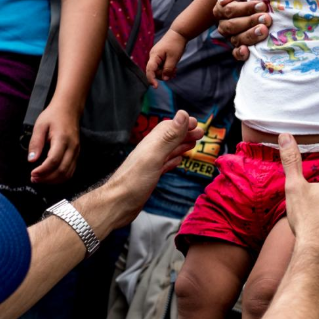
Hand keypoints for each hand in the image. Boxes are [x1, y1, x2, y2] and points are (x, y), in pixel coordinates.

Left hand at [28, 102, 80, 183]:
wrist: (69, 110)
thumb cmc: (53, 116)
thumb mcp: (40, 126)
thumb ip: (35, 143)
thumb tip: (31, 160)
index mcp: (62, 140)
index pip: (54, 161)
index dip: (43, 171)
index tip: (32, 174)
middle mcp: (72, 148)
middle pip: (62, 170)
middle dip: (47, 178)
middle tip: (33, 179)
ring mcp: (76, 152)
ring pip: (68, 173)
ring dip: (54, 180)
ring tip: (40, 179)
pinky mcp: (77, 154)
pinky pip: (71, 171)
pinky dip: (61, 178)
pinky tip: (50, 177)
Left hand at [99, 110, 202, 229]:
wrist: (118, 204)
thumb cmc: (134, 181)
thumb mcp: (155, 156)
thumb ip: (169, 136)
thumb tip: (183, 114)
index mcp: (152, 143)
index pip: (169, 127)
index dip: (183, 124)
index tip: (197, 124)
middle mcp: (151, 151)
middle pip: (170, 137)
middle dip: (185, 133)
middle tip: (200, 134)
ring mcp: (151, 164)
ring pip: (169, 150)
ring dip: (181, 145)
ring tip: (193, 144)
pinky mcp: (151, 176)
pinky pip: (165, 164)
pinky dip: (174, 160)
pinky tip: (177, 161)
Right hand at [146, 29, 187, 87]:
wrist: (179, 33)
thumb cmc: (176, 44)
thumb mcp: (174, 58)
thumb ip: (168, 69)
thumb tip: (165, 79)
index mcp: (154, 56)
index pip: (150, 70)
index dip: (151, 79)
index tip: (156, 87)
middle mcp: (153, 56)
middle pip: (154, 72)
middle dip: (163, 75)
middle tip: (174, 73)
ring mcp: (156, 56)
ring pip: (158, 70)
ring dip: (166, 72)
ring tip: (175, 70)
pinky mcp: (160, 56)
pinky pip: (161, 66)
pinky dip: (167, 69)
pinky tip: (174, 68)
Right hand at [214, 0, 270, 61]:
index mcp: (221, 8)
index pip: (230, 10)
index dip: (245, 9)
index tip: (261, 5)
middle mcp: (224, 24)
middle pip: (232, 26)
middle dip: (250, 22)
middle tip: (266, 18)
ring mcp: (232, 36)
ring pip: (237, 39)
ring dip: (251, 35)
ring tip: (265, 30)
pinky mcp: (240, 46)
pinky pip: (236, 53)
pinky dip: (241, 54)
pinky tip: (247, 52)